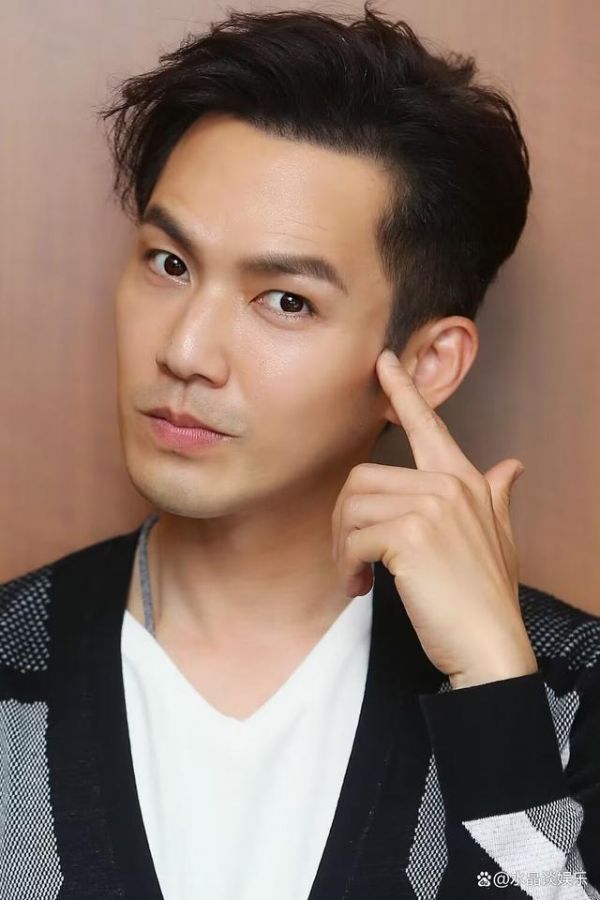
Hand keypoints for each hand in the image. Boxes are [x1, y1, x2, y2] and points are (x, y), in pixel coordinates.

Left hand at [331, 348, 537, 688]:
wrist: (491, 645)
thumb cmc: (487, 596)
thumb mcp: (500, 540)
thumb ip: (497, 496)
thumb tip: (512, 465)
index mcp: (464, 481)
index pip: (429, 426)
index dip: (405, 391)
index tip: (384, 363)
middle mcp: (449, 485)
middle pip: (362, 479)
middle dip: (344, 522)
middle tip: (351, 557)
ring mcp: (431, 507)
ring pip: (353, 508)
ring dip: (343, 547)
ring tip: (357, 574)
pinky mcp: (411, 535)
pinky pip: (354, 539)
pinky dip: (347, 565)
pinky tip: (360, 585)